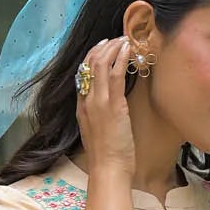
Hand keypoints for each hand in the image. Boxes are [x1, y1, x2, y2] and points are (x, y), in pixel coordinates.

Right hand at [76, 36, 134, 178]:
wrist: (108, 171)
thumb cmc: (108, 158)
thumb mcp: (98, 133)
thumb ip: (100, 117)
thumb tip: (109, 109)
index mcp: (81, 108)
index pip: (82, 73)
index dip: (93, 56)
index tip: (104, 48)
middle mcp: (86, 101)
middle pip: (88, 63)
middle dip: (102, 46)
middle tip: (115, 39)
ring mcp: (98, 102)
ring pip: (100, 63)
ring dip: (113, 47)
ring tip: (124, 39)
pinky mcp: (112, 105)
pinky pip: (114, 73)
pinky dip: (121, 57)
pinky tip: (128, 48)